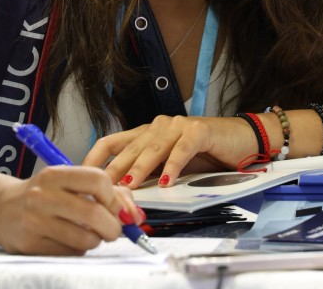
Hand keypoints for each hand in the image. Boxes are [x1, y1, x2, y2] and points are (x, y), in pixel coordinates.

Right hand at [0, 165, 143, 254]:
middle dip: (113, 227)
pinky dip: (77, 250)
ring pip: (85, 239)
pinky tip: (67, 240)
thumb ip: (104, 193)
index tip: (117, 208)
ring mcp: (34, 221)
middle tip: (113, 230)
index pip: (97, 179)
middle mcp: (42, 195)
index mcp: (54, 174)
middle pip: (94, 214)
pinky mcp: (30, 244)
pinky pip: (70, 253)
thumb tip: (134, 215)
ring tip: (87, 234)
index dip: (114, 197)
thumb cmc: (42, 195)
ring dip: (95, 241)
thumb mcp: (67, 183)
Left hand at [81, 115, 255, 187]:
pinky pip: (182, 150)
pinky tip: (166, 182)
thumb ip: (148, 175)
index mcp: (145, 133)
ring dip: (138, 170)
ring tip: (127, 188)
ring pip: (152, 149)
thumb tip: (119, 197)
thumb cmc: (205, 156)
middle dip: (112, 170)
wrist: (242, 141)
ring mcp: (177, 126)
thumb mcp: (169, 167)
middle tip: (99, 189)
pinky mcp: (199, 131)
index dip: (94, 158)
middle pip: (128, 149)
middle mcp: (157, 126)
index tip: (80, 177)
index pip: (110, 142)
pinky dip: (172, 167)